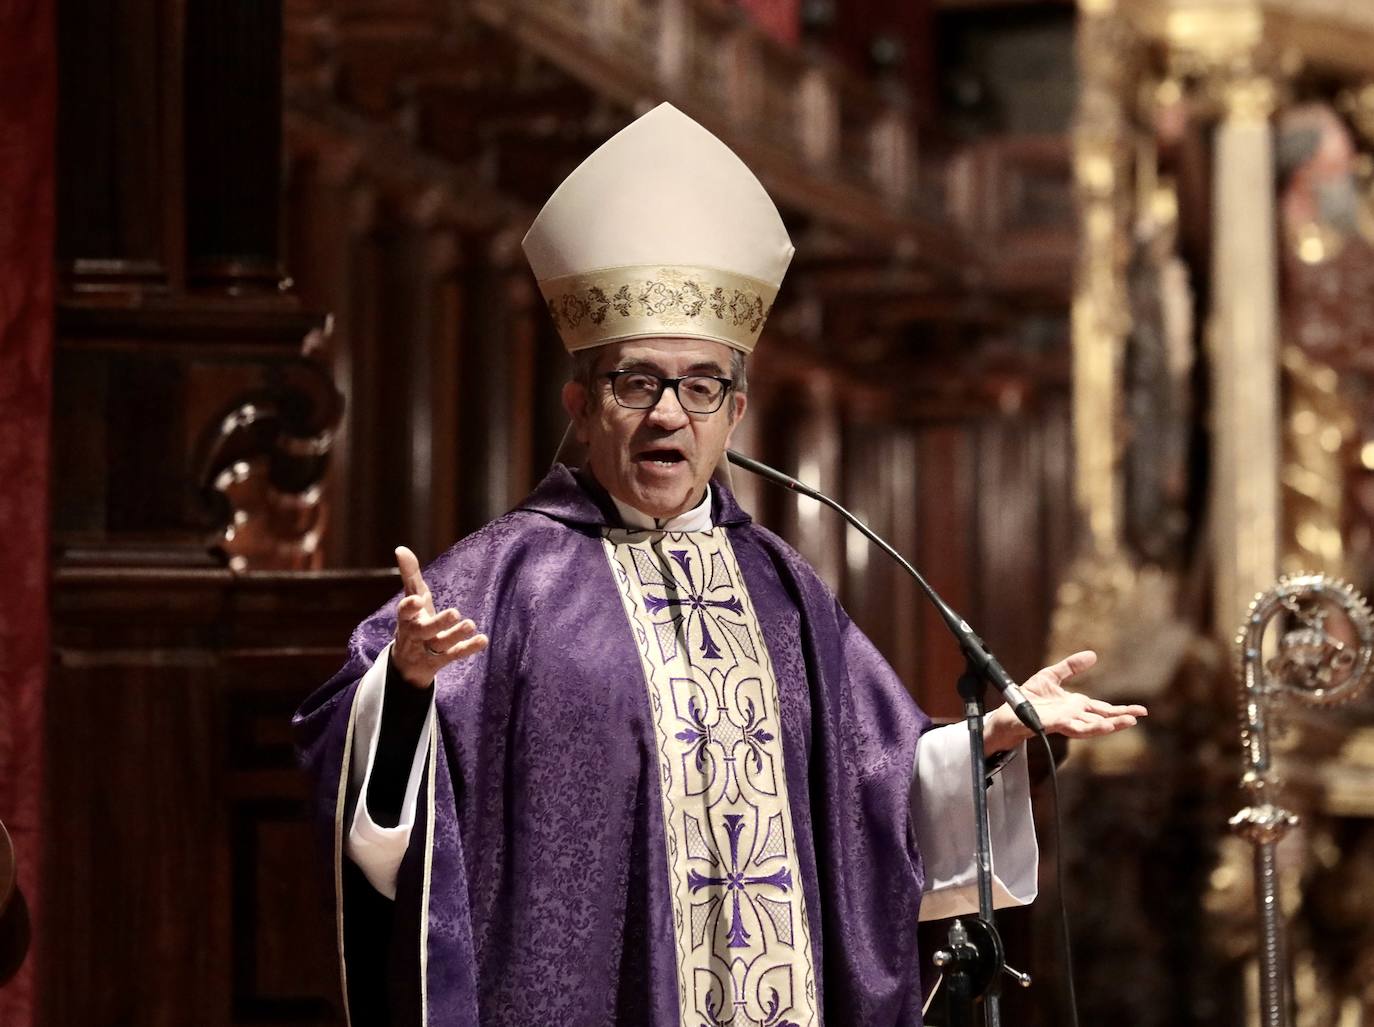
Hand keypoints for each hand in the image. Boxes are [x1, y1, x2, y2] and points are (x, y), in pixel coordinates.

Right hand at [391, 546, 488, 687]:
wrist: (408, 664)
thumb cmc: (413, 621)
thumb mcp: (412, 597)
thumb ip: (409, 574)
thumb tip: (400, 548)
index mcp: (406, 619)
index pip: (403, 613)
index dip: (409, 607)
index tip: (417, 600)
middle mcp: (416, 635)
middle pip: (424, 631)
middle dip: (438, 623)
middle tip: (454, 613)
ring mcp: (428, 650)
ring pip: (441, 644)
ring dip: (456, 635)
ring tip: (470, 624)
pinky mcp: (441, 660)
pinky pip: (455, 655)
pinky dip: (468, 648)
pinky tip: (483, 639)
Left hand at [983, 650, 1146, 754]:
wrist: (1007, 711)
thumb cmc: (1029, 697)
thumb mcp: (1051, 675)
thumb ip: (1071, 667)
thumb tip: (1093, 655)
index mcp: (1076, 706)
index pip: (1103, 709)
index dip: (1121, 710)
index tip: (1141, 711)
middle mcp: (1073, 716)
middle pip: (1101, 719)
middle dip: (1120, 719)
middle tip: (1139, 717)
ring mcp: (1064, 722)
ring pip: (1091, 727)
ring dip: (1109, 726)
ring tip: (1127, 722)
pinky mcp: (1053, 725)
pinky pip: (1074, 727)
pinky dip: (1089, 727)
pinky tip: (1101, 726)